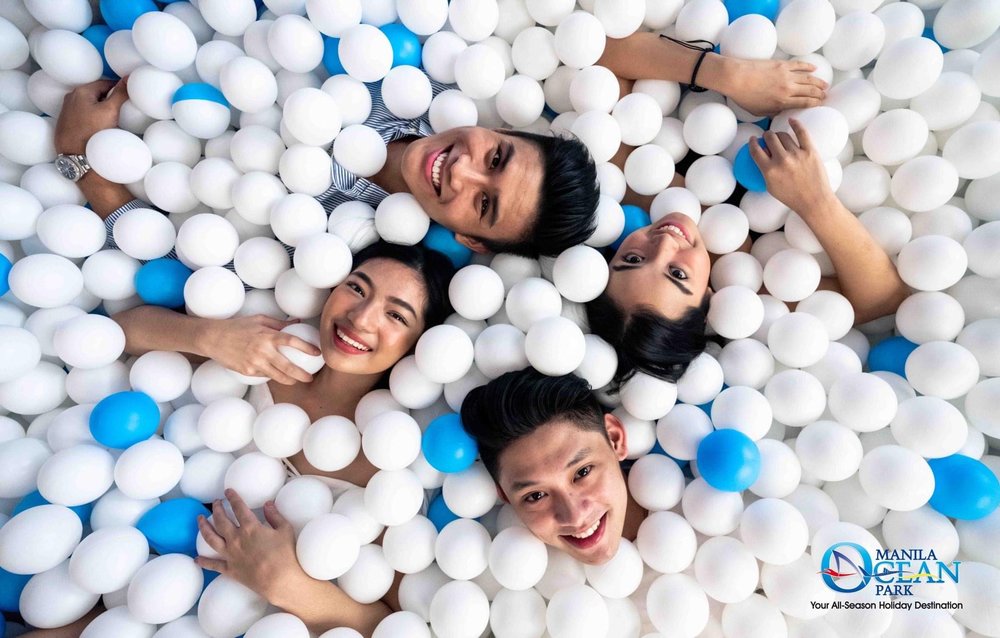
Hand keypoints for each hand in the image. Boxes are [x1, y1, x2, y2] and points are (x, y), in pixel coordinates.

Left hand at [54, 78, 128, 153]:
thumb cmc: (93, 133)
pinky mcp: (66, 123)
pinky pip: (83, 114)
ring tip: (111, 119)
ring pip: (89, 104)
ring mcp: (66, 110)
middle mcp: (71, 97)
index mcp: (81, 91)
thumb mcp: (110, 111)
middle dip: (109, 99)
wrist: (76, 158)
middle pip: (96, 93)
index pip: (105, 83)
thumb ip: (120, 93)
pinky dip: (92, 116)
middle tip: (121, 110)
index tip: (127, 98)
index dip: (118, 89)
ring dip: (100, 108)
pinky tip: (98, 126)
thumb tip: (129, 77)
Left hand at [195, 490, 307, 604]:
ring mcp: (230, 555)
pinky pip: (213, 564)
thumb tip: (268, 503)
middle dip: (217, 509)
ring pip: (211, 539)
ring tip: (200, 520)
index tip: (228, 491)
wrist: (280, 581)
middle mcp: (236, 539)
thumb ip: (275, 515)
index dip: (233, 497)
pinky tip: (196, 559)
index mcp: (250, 527)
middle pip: (221, 520)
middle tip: (216, 502)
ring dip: (204, 528)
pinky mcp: (230, 569)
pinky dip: (203, 561)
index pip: (238, 507)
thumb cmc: (286, 555)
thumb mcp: (285, 530)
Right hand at [200, 314, 320, 384]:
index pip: (292, 341)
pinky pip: (264, 376)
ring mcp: (255, 363)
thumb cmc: (237, 326)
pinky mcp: (247, 371)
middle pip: (288, 366)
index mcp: (267, 335)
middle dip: (302, 374)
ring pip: (278, 376)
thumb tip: (297, 321)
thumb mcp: (258, 319)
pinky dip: (272, 376)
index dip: (306, 347)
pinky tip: (277, 376)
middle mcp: (262, 350)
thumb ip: (279, 323)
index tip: (317, 352)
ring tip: (297, 380)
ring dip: (290, 380)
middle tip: (310, 377)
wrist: (212, 338)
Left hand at [721, 59, 826, 115]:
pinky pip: (799, 65)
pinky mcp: (781, 64)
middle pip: (810, 91)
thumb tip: (781, 113)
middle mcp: (788, 88)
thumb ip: (772, 112)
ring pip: (808, 78)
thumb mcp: (759, 111)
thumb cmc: (744, 97)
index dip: (816, 103)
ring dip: (818, 81)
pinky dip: (808, 66)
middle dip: (820, 93)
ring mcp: (786, 75)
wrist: (736, 78)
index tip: (821, 104)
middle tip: (825, 95)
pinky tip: (814, 68)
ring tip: (825, 84)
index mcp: (782, 102)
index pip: (805, 103)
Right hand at [749, 119, 835, 215]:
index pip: (756, 150)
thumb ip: (765, 171)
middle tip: (768, 137)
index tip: (753, 140)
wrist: (814, 201)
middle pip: (770, 138)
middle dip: (766, 135)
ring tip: (780, 137)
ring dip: (779, 134)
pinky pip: (802, 133)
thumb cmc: (792, 198)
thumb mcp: (771, 188)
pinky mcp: (810, 151)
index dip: (752, 142)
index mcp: (769, 170)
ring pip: (783, 135)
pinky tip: (791, 121)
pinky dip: (795, 124)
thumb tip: (763, 157)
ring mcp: (797, 154)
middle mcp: (782, 160)